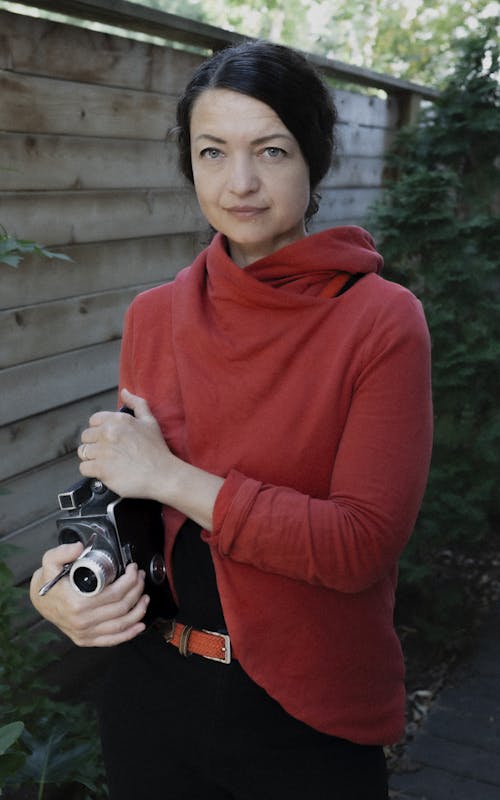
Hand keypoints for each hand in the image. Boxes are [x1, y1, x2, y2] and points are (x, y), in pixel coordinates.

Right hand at [30, 543, 148, 646]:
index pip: (115, 593)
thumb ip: (63, 551)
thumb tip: (79, 548)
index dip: (130, 581)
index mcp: (78, 603)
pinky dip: (129, 633)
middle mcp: (83, 621)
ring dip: (138, 610)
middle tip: (140, 578)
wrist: (39, 602)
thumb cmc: (48, 584)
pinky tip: (139, 624)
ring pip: (121, 624)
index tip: (134, 570)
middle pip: (121, 607)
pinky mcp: (86, 640)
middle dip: (137, 590)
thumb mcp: (50, 562)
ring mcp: (85, 633)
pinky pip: (112, 640)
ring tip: (144, 597)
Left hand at [78, 388, 172, 499]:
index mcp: (118, 419)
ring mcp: (103, 451)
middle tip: (109, 453)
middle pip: (86, 437)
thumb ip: (137, 403)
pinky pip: (83, 468)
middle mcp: (108, 432)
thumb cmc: (157, 450)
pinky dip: (91, 472)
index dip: (99, 431)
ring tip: (107, 463)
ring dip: (92, 458)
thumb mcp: (150, 421)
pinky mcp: (101, 468)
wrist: (163, 474)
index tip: (109, 440)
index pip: (93, 421)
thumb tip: (124, 392)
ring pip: (83, 452)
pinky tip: (104, 472)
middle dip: (94, 445)